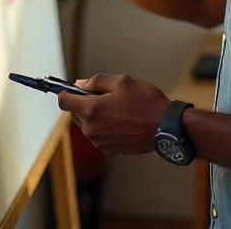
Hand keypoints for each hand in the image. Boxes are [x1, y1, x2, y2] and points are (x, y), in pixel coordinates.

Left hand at [56, 74, 170, 154]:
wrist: (166, 128)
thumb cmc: (146, 103)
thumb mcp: (122, 82)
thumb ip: (96, 81)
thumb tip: (79, 84)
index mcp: (92, 109)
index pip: (64, 101)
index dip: (65, 93)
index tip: (70, 89)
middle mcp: (92, 129)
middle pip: (75, 113)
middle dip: (83, 103)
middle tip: (104, 96)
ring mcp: (99, 141)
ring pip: (87, 125)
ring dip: (95, 116)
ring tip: (117, 108)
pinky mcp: (109, 150)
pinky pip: (99, 135)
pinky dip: (104, 127)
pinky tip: (122, 121)